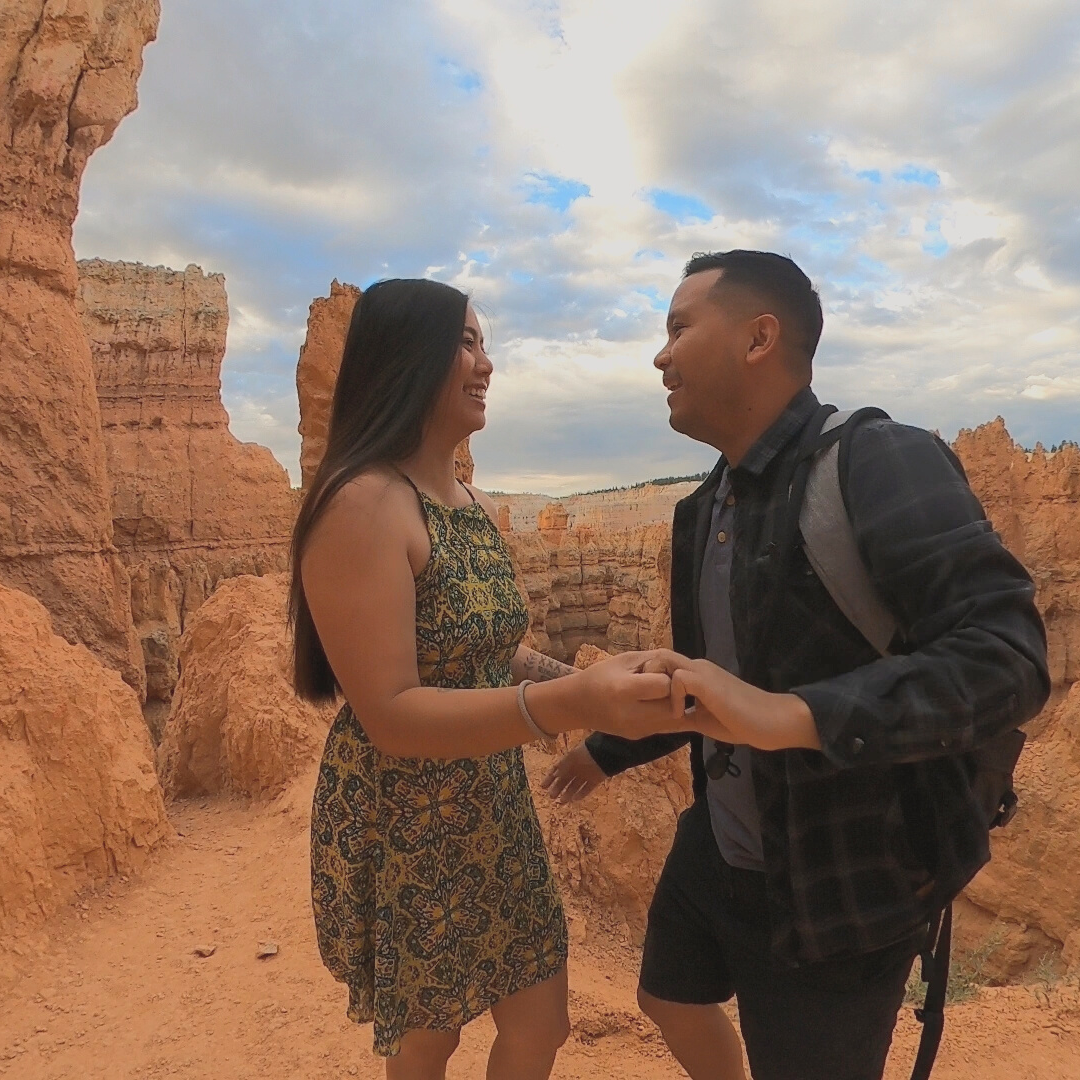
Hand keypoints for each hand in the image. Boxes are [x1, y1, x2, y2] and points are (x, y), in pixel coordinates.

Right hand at [541, 741, 606, 803]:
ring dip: (568, 793)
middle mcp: (576, 767)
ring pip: (575, 785)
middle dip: (558, 787)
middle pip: (565, 779)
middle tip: (551, 797)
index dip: (550, 778)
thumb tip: (553, 776)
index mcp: (569, 759)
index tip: (542, 787)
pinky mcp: (595, 779)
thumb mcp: (569, 759)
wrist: (603, 753)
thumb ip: (561, 768)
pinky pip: (587, 788)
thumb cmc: (584, 754)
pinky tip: (574, 799)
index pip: (557, 769)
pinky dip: (581, 794)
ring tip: (562, 801)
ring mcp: (586, 774)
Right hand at [574, 650, 684, 739]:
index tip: (661, 670)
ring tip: (660, 692)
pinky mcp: (640, 737)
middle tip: (666, 682)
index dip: (668, 676)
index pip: (665, 686)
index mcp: (624, 691)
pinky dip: (668, 714)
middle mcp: (631, 715)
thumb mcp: (625, 659)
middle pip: (673, 705)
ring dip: (674, 704)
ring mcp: (637, 730)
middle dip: (675, 692)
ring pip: (674, 719)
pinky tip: (659, 703)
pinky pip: (666, 726)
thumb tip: (683, 668)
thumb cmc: (600, 675)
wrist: (577, 705)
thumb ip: (655, 661)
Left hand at [644, 651, 820, 751]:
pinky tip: (681, 716)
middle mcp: (696, 666)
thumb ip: (685, 716)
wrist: (771, 721)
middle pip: (658, 657)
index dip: (650, 680)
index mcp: (696, 674)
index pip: (663, 665)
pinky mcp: (707, 682)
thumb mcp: (704, 720)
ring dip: (656, 684)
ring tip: (662, 709)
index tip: (647, 704)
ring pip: (663, 661)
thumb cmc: (742, 721)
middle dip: (646, 677)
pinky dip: (673, 697)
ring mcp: (702, 672)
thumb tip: (663, 723)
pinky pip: (677, 679)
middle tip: (648, 705)